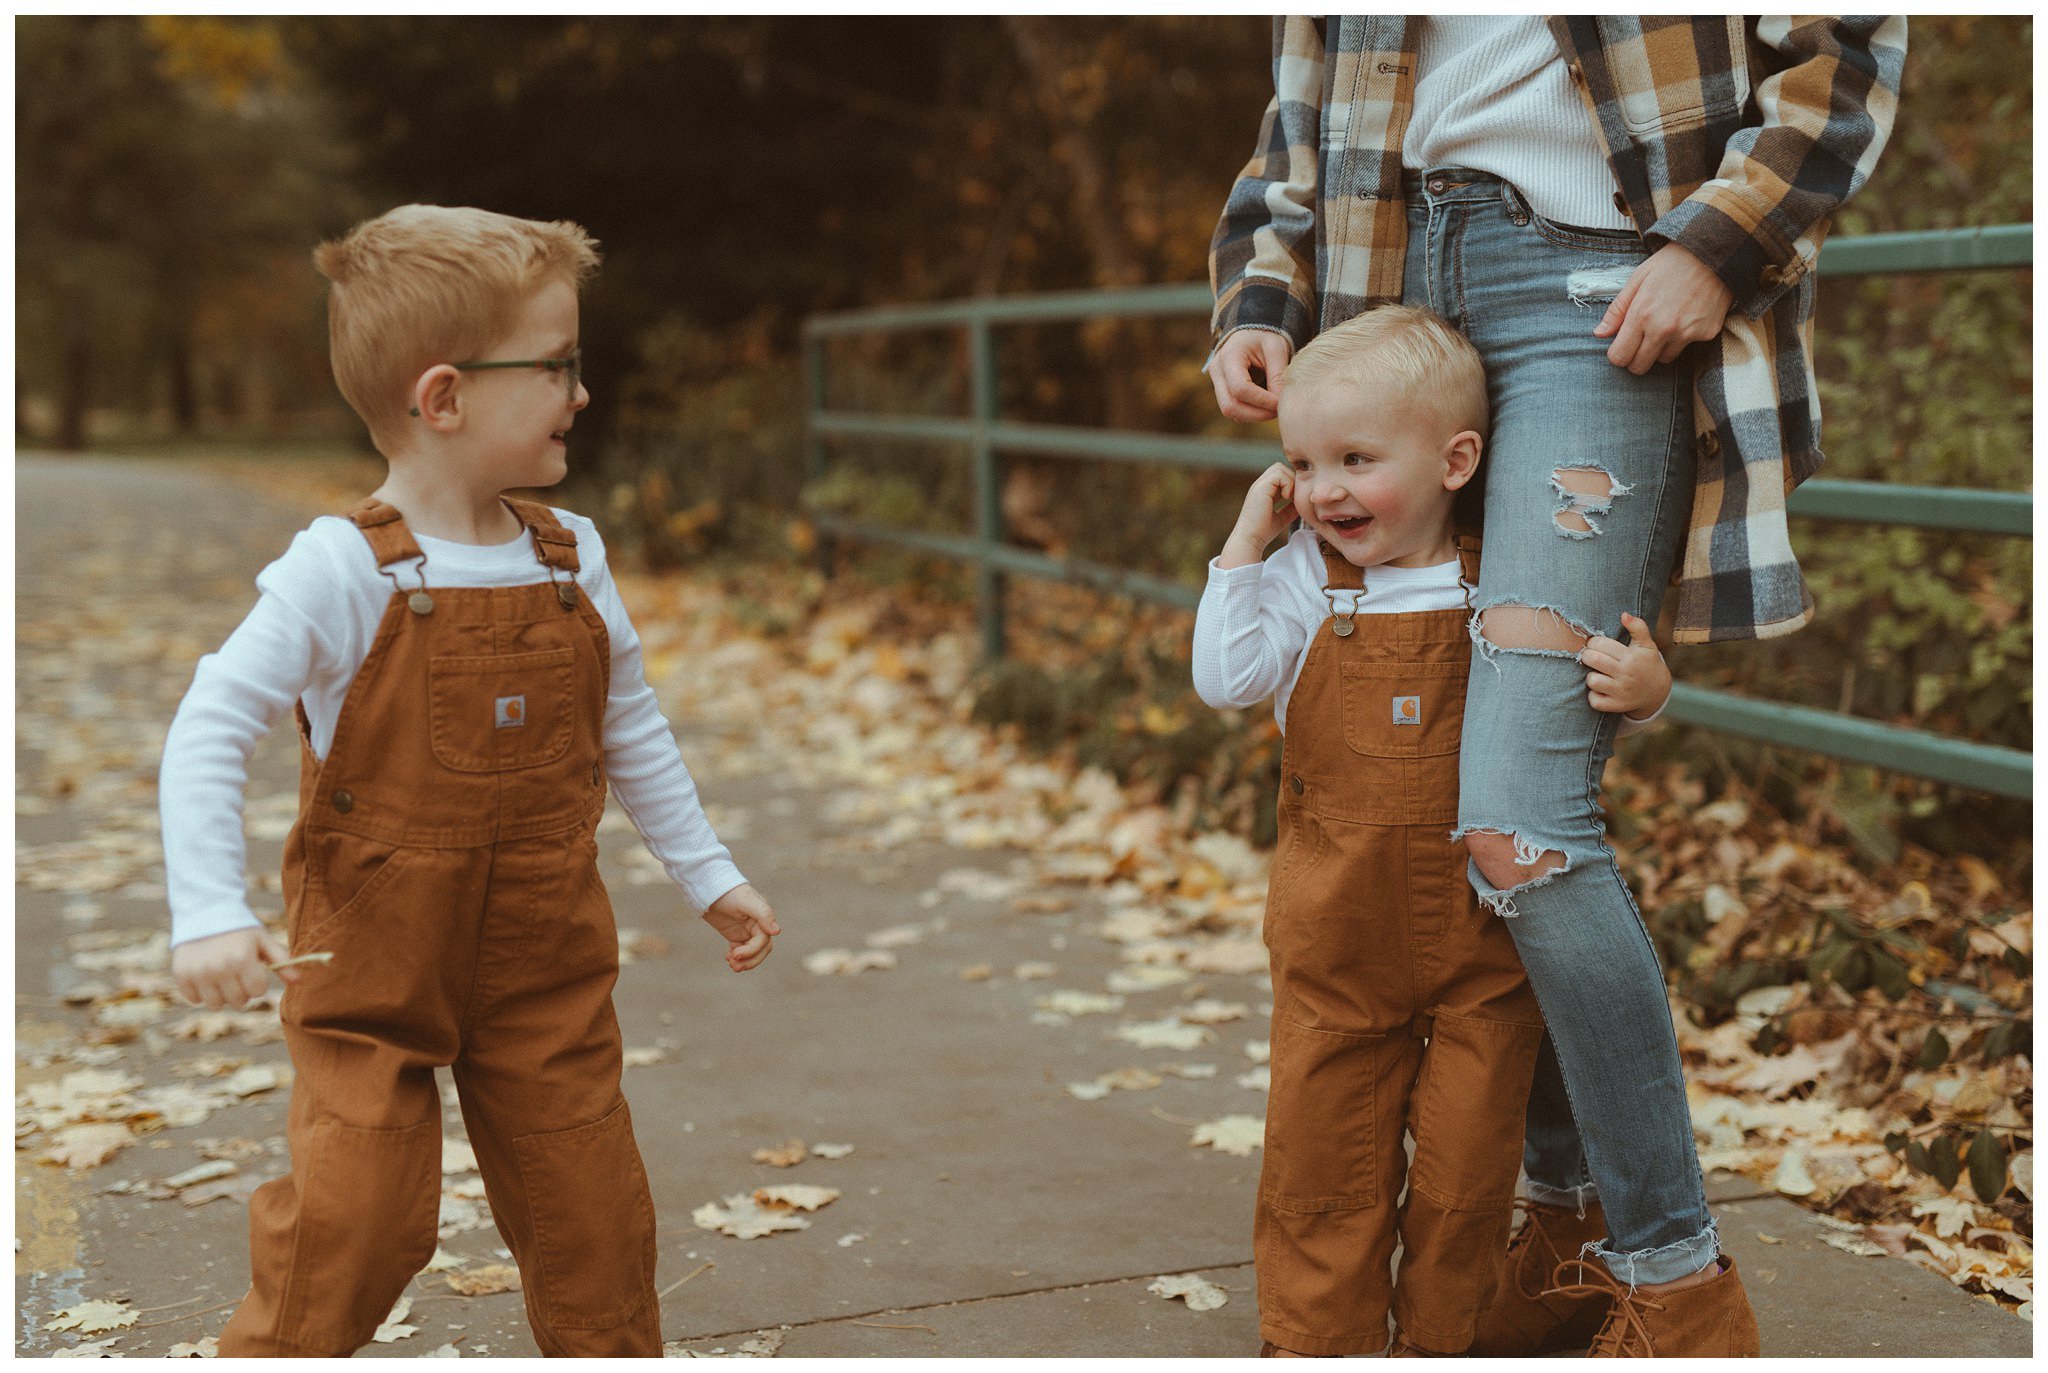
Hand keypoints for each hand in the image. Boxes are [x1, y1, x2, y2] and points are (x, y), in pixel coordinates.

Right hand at [172, 927, 297, 1009]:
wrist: (205, 912)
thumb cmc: (240, 929)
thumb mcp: (262, 940)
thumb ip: (281, 960)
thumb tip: (299, 980)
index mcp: (242, 960)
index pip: (257, 991)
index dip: (258, 983)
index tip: (254, 970)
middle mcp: (219, 969)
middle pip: (238, 1001)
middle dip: (242, 991)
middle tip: (238, 974)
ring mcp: (198, 973)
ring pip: (215, 1005)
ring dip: (221, 995)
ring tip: (222, 977)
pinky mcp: (181, 975)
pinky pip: (194, 999)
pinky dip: (200, 992)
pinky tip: (205, 976)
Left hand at [703, 883, 779, 972]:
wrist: (709, 887)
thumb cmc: (729, 891)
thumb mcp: (746, 900)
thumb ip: (763, 913)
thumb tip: (777, 931)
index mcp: (763, 917)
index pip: (763, 940)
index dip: (752, 950)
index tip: (736, 954)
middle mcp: (758, 924)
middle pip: (761, 949)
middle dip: (750, 959)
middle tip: (735, 966)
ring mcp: (747, 930)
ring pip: (752, 952)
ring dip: (744, 961)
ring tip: (731, 965)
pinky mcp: (736, 934)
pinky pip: (741, 950)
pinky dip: (736, 957)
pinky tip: (727, 958)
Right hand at [1209, 329, 1293, 421]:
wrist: (1252, 330)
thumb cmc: (1265, 335)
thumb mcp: (1276, 349)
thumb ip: (1278, 375)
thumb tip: (1280, 404)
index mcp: (1229, 356)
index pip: (1240, 388)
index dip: (1261, 401)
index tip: (1280, 403)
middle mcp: (1217, 370)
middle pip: (1229, 405)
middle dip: (1256, 414)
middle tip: (1278, 412)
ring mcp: (1216, 381)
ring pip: (1229, 411)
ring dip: (1253, 416)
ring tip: (1274, 410)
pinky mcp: (1221, 389)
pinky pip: (1233, 408)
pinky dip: (1249, 413)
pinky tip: (1265, 407)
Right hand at [1220, 463, 1297, 568]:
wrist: (1251, 539)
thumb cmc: (1263, 532)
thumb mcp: (1282, 517)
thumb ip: (1290, 508)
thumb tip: (1301, 502)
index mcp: (1264, 490)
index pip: (1280, 475)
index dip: (1290, 482)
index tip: (1294, 498)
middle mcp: (1260, 485)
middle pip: (1280, 467)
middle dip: (1291, 479)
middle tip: (1293, 496)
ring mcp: (1259, 485)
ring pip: (1279, 468)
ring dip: (1289, 481)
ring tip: (1289, 497)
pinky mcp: (1261, 487)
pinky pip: (1278, 474)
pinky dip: (1287, 484)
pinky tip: (1286, 497)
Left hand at [1581, 613, 1671, 719]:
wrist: (1658, 692)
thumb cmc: (1647, 663)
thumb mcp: (1647, 644)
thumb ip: (1637, 627)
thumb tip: (1624, 614)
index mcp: (1631, 657)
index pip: (1599, 644)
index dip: (1593, 642)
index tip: (1597, 645)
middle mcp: (1626, 674)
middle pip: (1592, 659)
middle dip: (1588, 656)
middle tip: (1593, 657)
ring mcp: (1621, 692)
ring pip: (1591, 680)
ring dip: (1591, 676)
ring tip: (1598, 673)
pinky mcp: (1616, 706)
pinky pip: (1594, 700)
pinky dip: (1593, 695)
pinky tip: (1601, 689)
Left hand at [1593, 242, 1734, 374]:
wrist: (1714, 254)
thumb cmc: (1671, 264)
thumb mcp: (1637, 279)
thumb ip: (1617, 310)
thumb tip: (1600, 334)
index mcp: (1641, 315)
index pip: (1619, 357)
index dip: (1617, 354)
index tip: (1621, 346)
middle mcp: (1663, 329)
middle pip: (1639, 367)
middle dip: (1635, 358)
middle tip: (1639, 342)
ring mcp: (1687, 333)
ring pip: (1663, 359)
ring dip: (1660, 349)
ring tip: (1665, 323)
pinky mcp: (1706, 334)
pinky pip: (1687, 348)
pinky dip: (1684, 338)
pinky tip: (1686, 316)